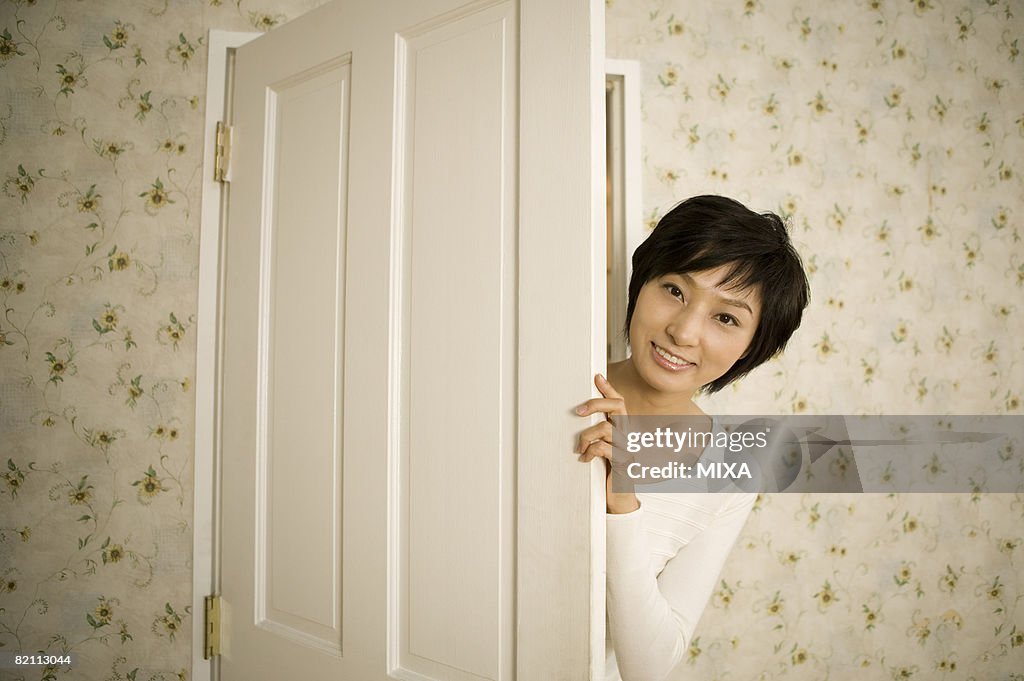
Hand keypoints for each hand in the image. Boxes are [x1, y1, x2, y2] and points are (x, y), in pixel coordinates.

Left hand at [575, 374, 639, 513]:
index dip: (609, 389)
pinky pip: (602, 448)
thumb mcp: (604, 449)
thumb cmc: (610, 472)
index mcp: (624, 429)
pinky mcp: (623, 461)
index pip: (619, 403)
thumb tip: (580, 417)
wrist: (620, 499)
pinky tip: (585, 459)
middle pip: (617, 407)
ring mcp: (628, 447)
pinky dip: (589, 452)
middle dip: (596, 403)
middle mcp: (628, 435)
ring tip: (580, 449)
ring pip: (605, 428)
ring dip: (586, 437)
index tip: (597, 377)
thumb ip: (599, 435)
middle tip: (578, 411)